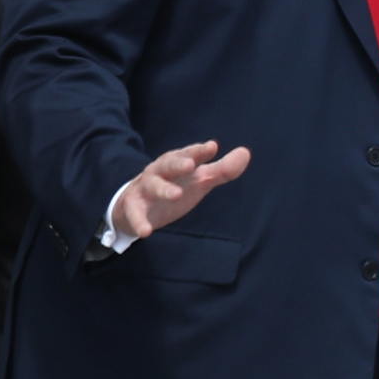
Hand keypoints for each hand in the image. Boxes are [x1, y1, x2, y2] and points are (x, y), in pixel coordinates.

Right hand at [111, 140, 251, 239]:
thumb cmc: (174, 186)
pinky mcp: (133, 207)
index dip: (199, 151)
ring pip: (153, 185)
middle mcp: (160, 171)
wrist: (134, 203)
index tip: (212, 147)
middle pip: (168, 164)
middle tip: (190, 165)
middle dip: (178, 163)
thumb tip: (245, 153)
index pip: (189, 154)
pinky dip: (139, 221)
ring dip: (163, 189)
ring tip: (176, 195)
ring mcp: (145, 188)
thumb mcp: (199, 178)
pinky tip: (147, 231)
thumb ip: (222, 169)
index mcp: (176, 162)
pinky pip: (135, 213)